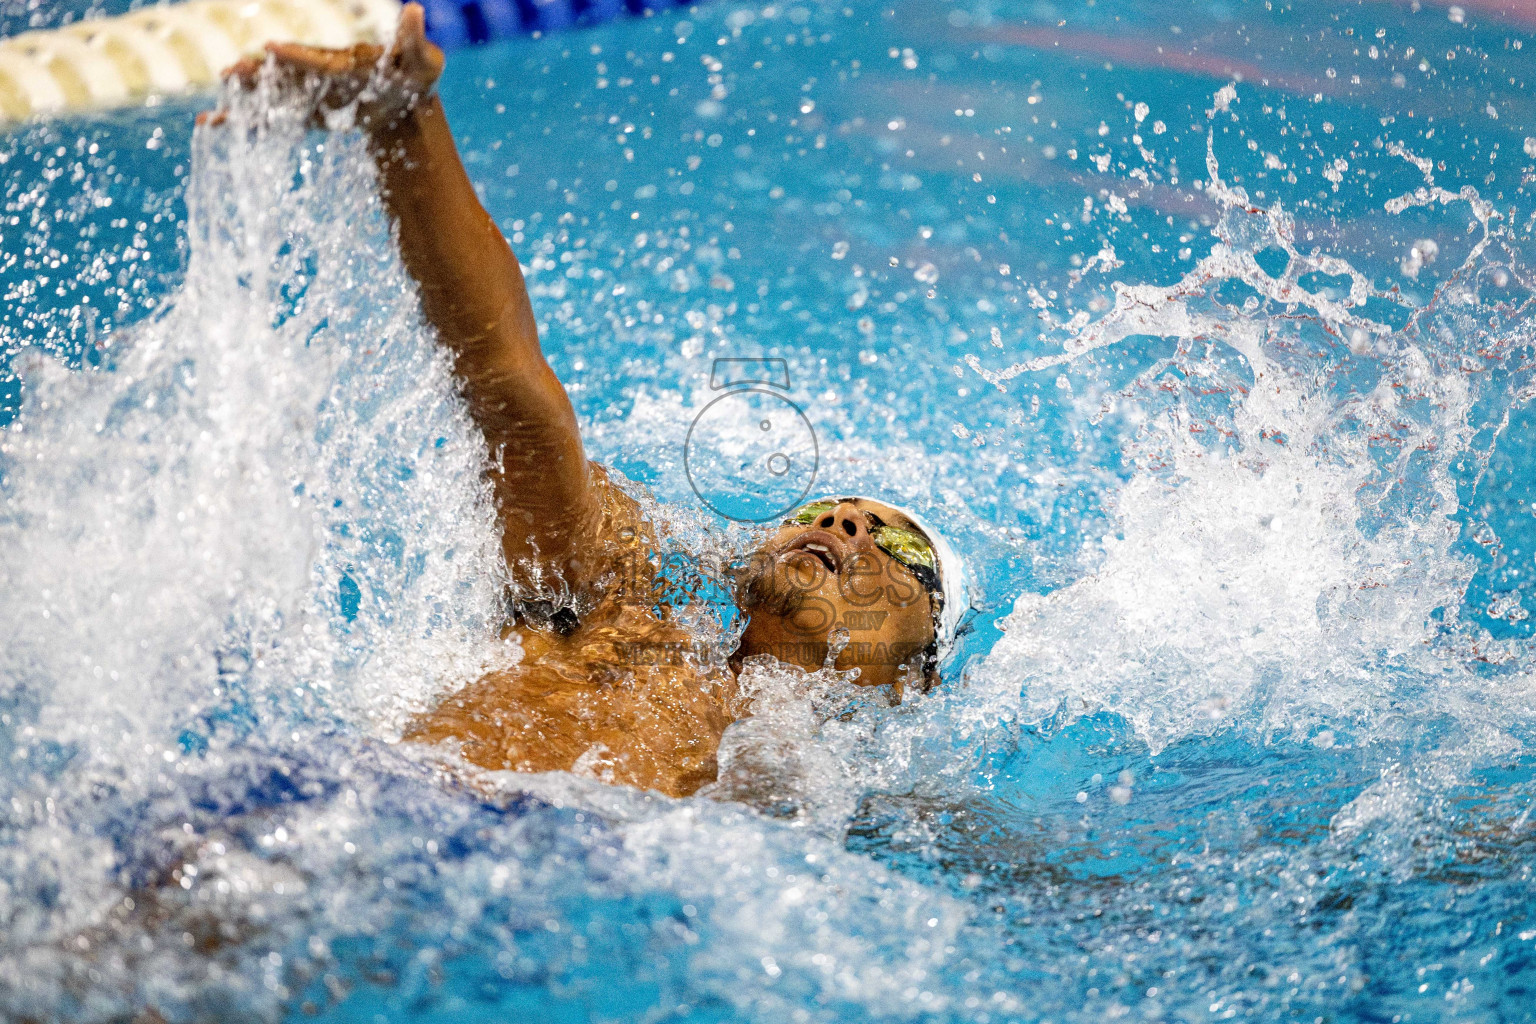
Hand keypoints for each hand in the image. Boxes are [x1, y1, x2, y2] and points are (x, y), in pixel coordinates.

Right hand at [199, 2, 443, 129]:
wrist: (406, 100)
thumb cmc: (416, 75)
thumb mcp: (423, 60)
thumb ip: (413, 39)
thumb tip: (414, 9)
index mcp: (345, 62)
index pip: (318, 61)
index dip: (297, 57)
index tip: (272, 49)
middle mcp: (320, 74)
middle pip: (285, 74)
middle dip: (260, 74)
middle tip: (231, 72)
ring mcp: (308, 93)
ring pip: (272, 93)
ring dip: (246, 93)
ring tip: (220, 93)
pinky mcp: (304, 113)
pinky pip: (271, 118)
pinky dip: (241, 120)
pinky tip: (209, 122)